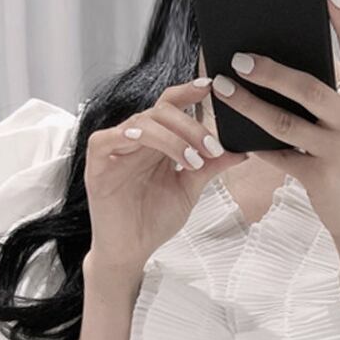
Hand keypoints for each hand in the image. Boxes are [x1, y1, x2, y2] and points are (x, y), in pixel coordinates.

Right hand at [83, 78, 247, 269]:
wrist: (132, 251)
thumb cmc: (155, 220)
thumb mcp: (189, 189)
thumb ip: (210, 167)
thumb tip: (240, 150)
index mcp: (156, 142)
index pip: (170, 106)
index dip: (188, 92)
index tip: (212, 88)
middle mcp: (135, 140)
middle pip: (161, 111)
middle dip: (191, 127)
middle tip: (213, 149)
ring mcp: (115, 150)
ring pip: (142, 123)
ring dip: (172, 139)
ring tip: (193, 162)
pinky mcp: (98, 164)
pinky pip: (107, 138)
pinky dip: (127, 135)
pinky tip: (143, 141)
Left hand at [208, 0, 339, 244]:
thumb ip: (331, 100)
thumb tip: (287, 69)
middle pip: (310, 88)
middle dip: (271, 71)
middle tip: (239, 58)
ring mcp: (338, 151)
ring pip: (286, 123)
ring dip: (250, 104)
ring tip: (224, 88)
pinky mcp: (318, 178)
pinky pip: (279, 156)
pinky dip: (256, 146)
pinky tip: (235, 136)